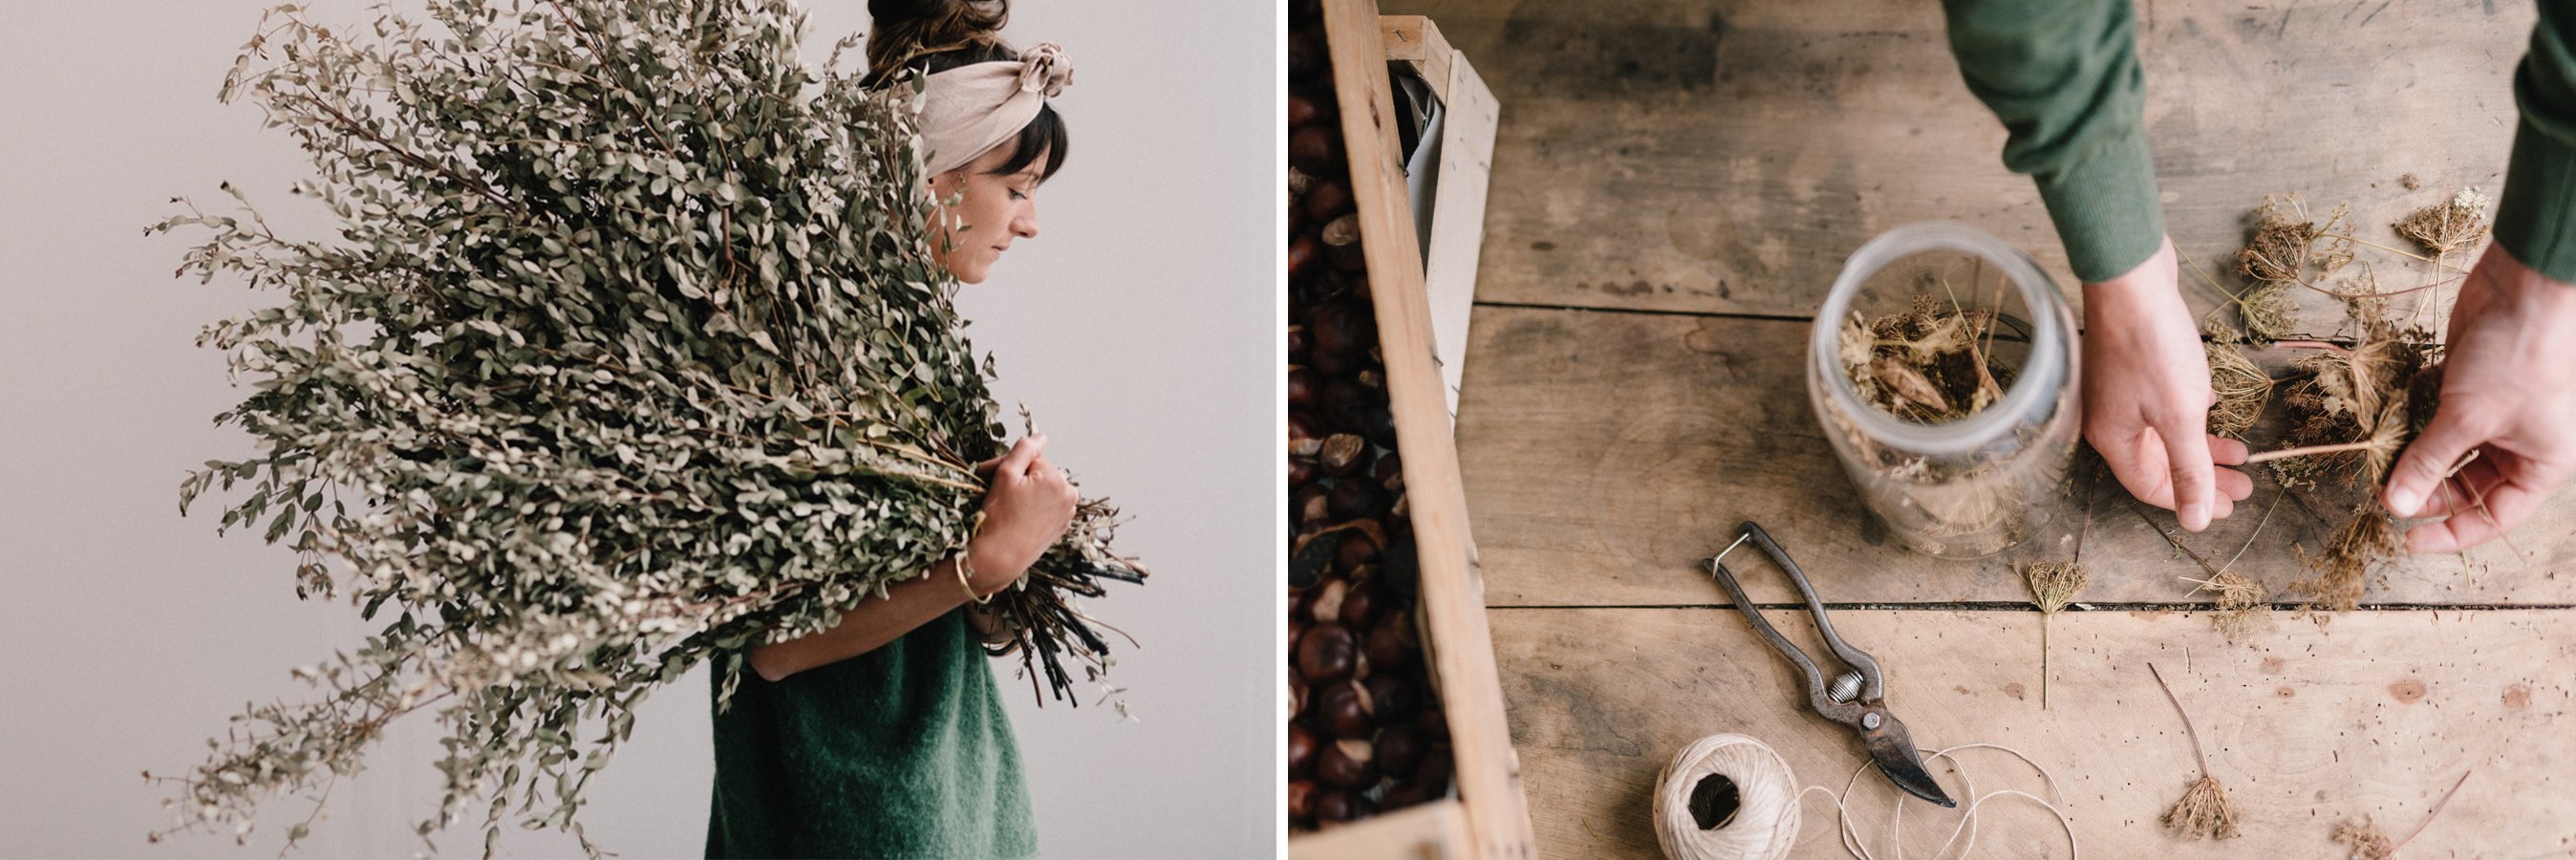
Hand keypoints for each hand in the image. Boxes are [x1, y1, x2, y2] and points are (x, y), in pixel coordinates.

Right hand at [962, 435, 1078, 594]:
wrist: (1001, 557)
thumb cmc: (999, 516)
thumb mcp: (1006, 474)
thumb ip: (1024, 449)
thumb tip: (1041, 437)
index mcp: (1057, 478)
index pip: (1029, 459)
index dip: (1006, 466)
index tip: (986, 476)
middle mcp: (1069, 493)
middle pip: (1038, 474)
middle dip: (1018, 479)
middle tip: (994, 491)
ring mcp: (1067, 512)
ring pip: (1042, 490)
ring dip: (1026, 492)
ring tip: (1007, 505)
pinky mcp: (1061, 527)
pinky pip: (1046, 507)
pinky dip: (1033, 507)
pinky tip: (1018, 517)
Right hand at [2081, 236, 2253, 530]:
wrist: (2130, 281)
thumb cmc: (2152, 348)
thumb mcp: (2180, 415)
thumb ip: (2191, 469)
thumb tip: (2197, 522)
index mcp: (2114, 438)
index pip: (2151, 486)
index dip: (2191, 500)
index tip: (2232, 506)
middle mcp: (2110, 419)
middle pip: (2159, 462)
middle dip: (2204, 475)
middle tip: (2245, 485)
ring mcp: (2118, 392)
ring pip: (2163, 433)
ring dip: (2202, 445)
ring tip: (2240, 452)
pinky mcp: (2132, 366)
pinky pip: (2162, 406)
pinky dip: (2189, 416)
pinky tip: (2212, 408)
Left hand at [2381, 244, 2575, 551]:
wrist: (2519, 289)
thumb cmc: (2514, 358)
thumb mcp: (2468, 418)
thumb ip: (2430, 463)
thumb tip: (2397, 505)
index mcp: (2539, 464)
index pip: (2494, 516)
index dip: (2451, 533)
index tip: (2406, 539)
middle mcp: (2519, 445)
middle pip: (2467, 487)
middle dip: (2425, 491)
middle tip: (2383, 492)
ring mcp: (2492, 416)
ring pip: (2447, 453)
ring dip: (2414, 459)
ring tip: (2378, 464)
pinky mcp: (2466, 390)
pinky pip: (2435, 420)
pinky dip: (2412, 425)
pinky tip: (2387, 429)